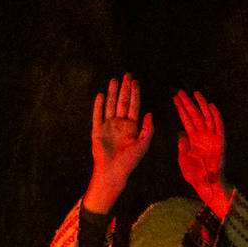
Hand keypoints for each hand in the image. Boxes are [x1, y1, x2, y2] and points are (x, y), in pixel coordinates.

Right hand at [84, 73, 153, 213]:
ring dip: (112, 93)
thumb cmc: (130, 161)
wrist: (113, 171)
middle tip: (127, 75)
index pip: (134, 106)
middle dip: (125, 89)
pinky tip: (100, 95)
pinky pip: (97, 115)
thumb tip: (150, 113)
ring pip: (110, 105)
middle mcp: (120, 124)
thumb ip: (148, 129)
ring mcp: (108, 126)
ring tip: (114, 80)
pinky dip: (98, 105)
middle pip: (122, 102)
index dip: (135, 93)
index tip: (135, 82)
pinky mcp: (97, 131)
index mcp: (131, 126)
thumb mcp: (143, 144)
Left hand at [174, 90, 230, 217]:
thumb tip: (180, 133)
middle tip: (180, 92)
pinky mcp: (220, 142)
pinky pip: (218, 126)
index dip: (181, 110)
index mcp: (193, 140)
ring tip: (194, 93)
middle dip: (187, 104)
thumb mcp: (183, 159)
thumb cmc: (195, 176)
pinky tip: (210, 105)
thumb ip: (182, 146)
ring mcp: (212, 138)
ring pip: (206, 117)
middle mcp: (203, 136)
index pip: (186, 121)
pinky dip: (215, 116)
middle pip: (194, 116)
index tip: (174, 100)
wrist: (206, 185)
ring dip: (200, 105)